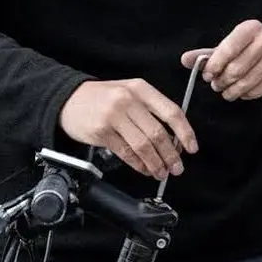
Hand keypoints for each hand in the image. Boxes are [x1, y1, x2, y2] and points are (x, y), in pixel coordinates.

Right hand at [58, 79, 197, 180]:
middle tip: (177, 167)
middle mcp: (129, 101)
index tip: (192, 148)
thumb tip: (174, 138)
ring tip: (162, 172)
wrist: (69, 98)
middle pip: (158, 133)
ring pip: (143, 145)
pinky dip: (138, 164)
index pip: (172, 112)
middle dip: (171, 154)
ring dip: (155, 163)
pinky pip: (126, 153)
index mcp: (142, 89)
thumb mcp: (130, 92)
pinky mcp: (101, 132)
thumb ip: (151, 110)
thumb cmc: (104, 97)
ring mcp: (114, 116)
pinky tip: (144, 169)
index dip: (185, 132)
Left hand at [181, 21, 261, 101]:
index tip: (208, 75)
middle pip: (236, 68)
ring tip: (227, 91)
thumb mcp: (230, 46)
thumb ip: (207, 54)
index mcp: (251, 28)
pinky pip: (258, 91)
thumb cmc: (252, 49)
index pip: (228, 48)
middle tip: (217, 85)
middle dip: (222, 81)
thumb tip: (185, 59)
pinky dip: (247, 95)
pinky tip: (244, 91)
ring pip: (246, 82)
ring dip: (232, 91)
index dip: (215, 65)